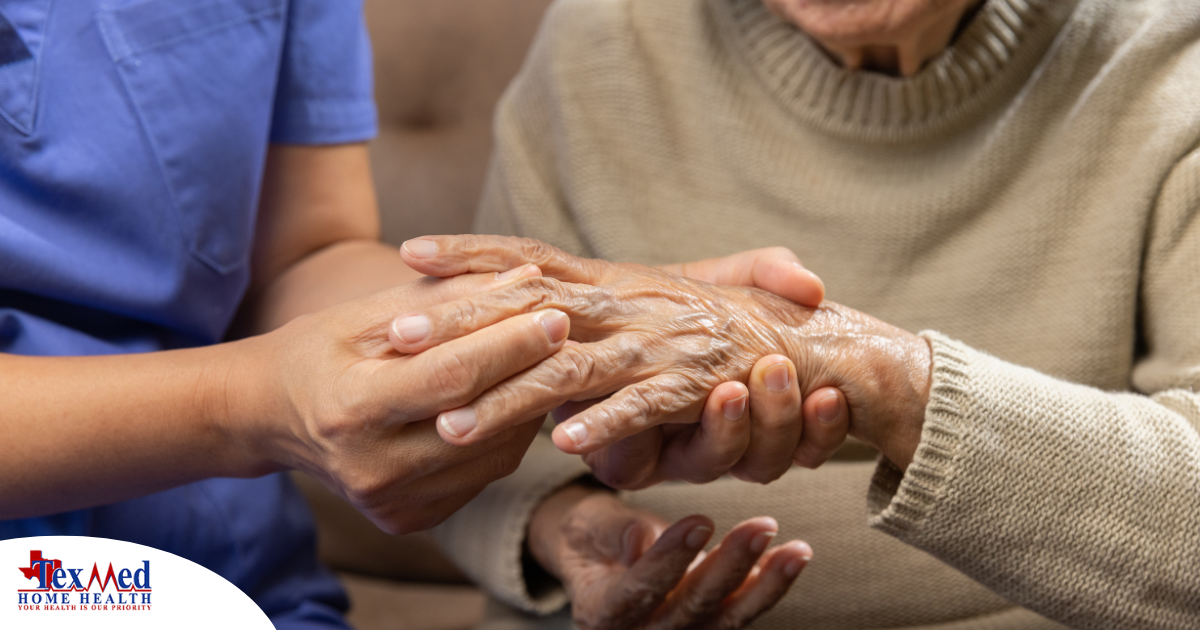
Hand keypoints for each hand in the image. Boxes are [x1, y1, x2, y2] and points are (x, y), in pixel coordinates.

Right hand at [225, 264, 570, 533]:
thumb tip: (527, 279)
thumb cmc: (319, 351)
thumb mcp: (369, 314)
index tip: (555, 311)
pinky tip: (512, 399)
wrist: (270, 417)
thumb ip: (448, 299)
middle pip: (480, 419)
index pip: (451, 377)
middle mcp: (372, 469)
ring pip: (494, 454)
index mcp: (351, 410)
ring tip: (544, 360)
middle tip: (570, 330)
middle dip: (532, 371)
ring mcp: (392, 502)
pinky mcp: (410, 519)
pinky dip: (506, 435)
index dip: (510, 344)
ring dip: (527, 404)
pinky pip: (483, 475)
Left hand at [399, 235, 930, 470]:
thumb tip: (524, 295)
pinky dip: (610, 424)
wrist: (812, 344)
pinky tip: (566, 444)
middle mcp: (629, 305)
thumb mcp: (648, 301)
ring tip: (453, 421)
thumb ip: (595, 299)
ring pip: (572, 369)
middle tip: (397, 335)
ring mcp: (660, 343)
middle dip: (462, 322)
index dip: (473, 254)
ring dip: (511, 396)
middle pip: (531, 310)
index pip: (531, 260)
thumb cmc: (720, 326)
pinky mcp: (697, 385)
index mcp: (613, 282)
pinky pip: (646, 406)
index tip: (411, 251)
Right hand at [527, 484, 811, 629]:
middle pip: (690, 608)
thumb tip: (641, 539)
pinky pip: (739, 613)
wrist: (599, 561)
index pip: (639, 590)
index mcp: (601, 612)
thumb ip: (613, 533)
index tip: (701, 520)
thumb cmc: (590, 537)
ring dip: (765, 584)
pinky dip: (767, 587)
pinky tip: (791, 559)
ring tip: (796, 550)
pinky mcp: (705, 628)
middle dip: (730, 567)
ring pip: (725, 618)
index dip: (670, 559)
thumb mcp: (587, 526)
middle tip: (762, 526)